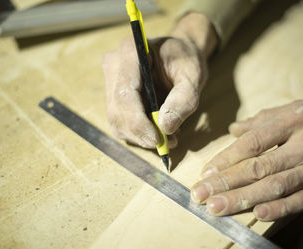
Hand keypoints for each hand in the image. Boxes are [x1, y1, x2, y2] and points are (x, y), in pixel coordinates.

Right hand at [102, 13, 216, 147]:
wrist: (178, 55)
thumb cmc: (185, 60)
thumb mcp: (193, 76)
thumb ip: (183, 100)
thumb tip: (165, 127)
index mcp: (131, 51)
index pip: (125, 93)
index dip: (138, 121)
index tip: (157, 139)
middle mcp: (114, 65)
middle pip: (117, 110)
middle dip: (140, 133)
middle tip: (167, 143)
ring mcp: (110, 81)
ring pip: (116, 121)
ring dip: (140, 137)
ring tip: (168, 137)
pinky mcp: (112, 97)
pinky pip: (119, 123)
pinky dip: (138, 134)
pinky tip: (158, 131)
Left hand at [191, 97, 302, 220]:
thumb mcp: (301, 107)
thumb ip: (265, 119)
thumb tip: (234, 128)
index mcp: (297, 119)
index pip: (253, 142)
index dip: (227, 158)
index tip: (206, 170)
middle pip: (259, 166)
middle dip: (226, 182)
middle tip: (201, 194)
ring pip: (276, 186)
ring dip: (243, 199)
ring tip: (217, 207)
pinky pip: (302, 201)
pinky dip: (280, 209)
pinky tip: (257, 215)